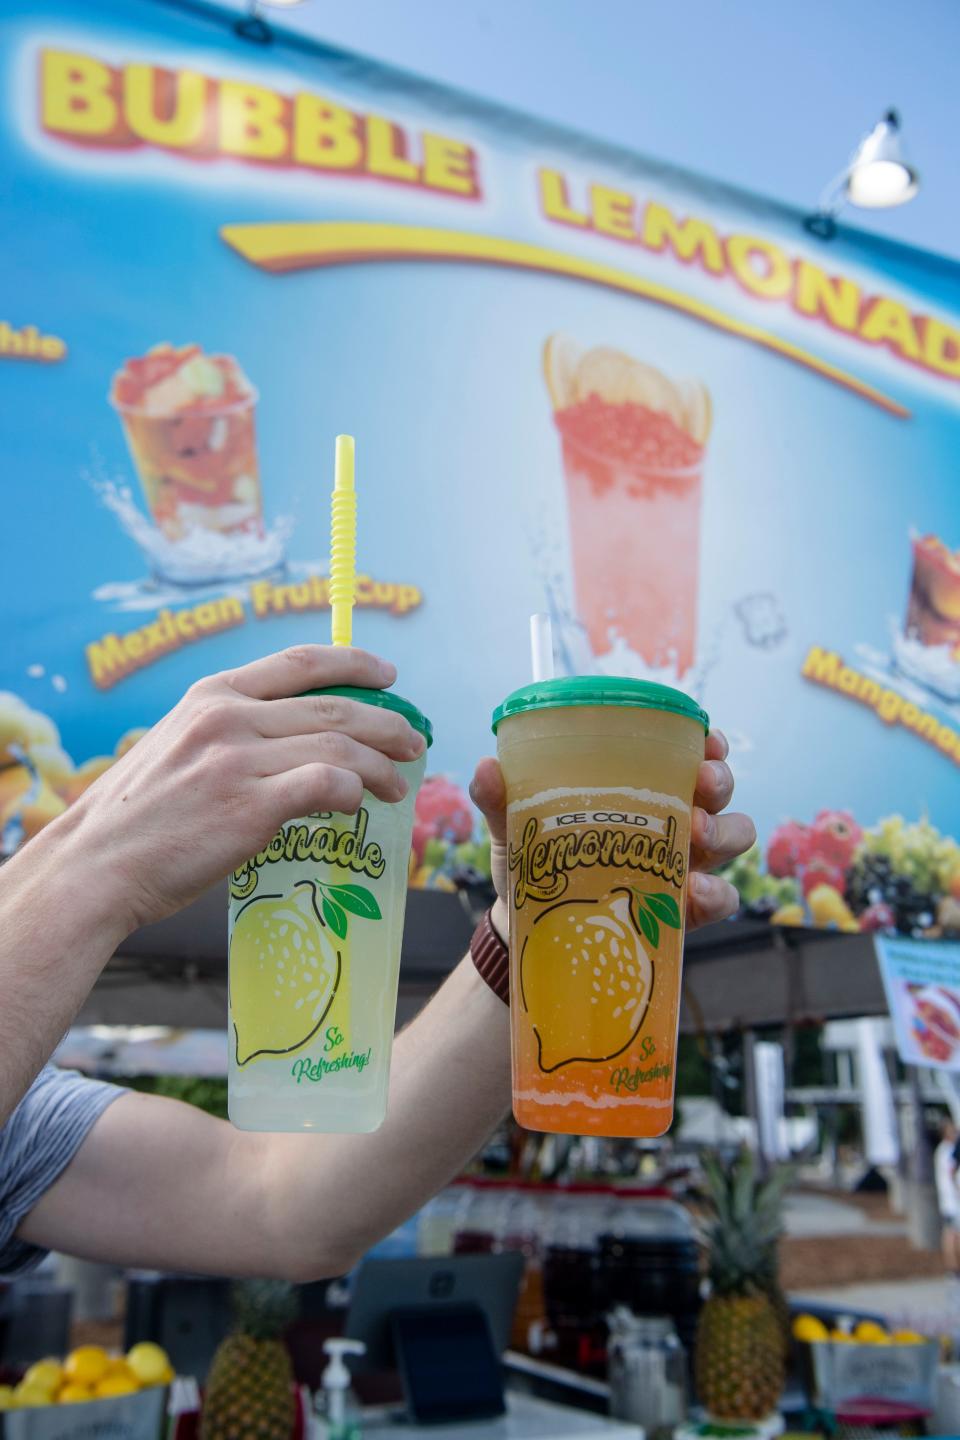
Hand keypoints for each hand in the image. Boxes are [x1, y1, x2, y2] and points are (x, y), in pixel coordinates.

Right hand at [48, 646, 425, 934]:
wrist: (97, 865)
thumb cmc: (138, 817)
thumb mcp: (176, 746)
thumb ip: (228, 733)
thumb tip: (287, 740)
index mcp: (211, 695)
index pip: (300, 663)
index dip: (354, 663)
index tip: (387, 674)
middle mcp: (228, 717)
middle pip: (334, 706)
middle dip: (387, 722)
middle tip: (413, 742)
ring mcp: (238, 760)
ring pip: (340, 747)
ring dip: (382, 765)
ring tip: (400, 785)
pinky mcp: (250, 807)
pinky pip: (327, 785)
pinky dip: (354, 791)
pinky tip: (360, 805)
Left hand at [469, 728, 753, 932]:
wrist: (528, 928)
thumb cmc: (533, 862)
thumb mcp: (514, 826)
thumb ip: (500, 798)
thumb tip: (487, 767)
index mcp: (641, 789)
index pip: (689, 754)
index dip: (708, 743)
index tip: (707, 739)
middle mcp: (672, 820)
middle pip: (720, 789)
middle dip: (719, 781)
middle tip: (701, 786)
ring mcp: (685, 865)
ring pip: (734, 836)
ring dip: (725, 831)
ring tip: (697, 836)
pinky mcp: (685, 911)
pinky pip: (721, 898)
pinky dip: (716, 892)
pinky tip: (695, 891)